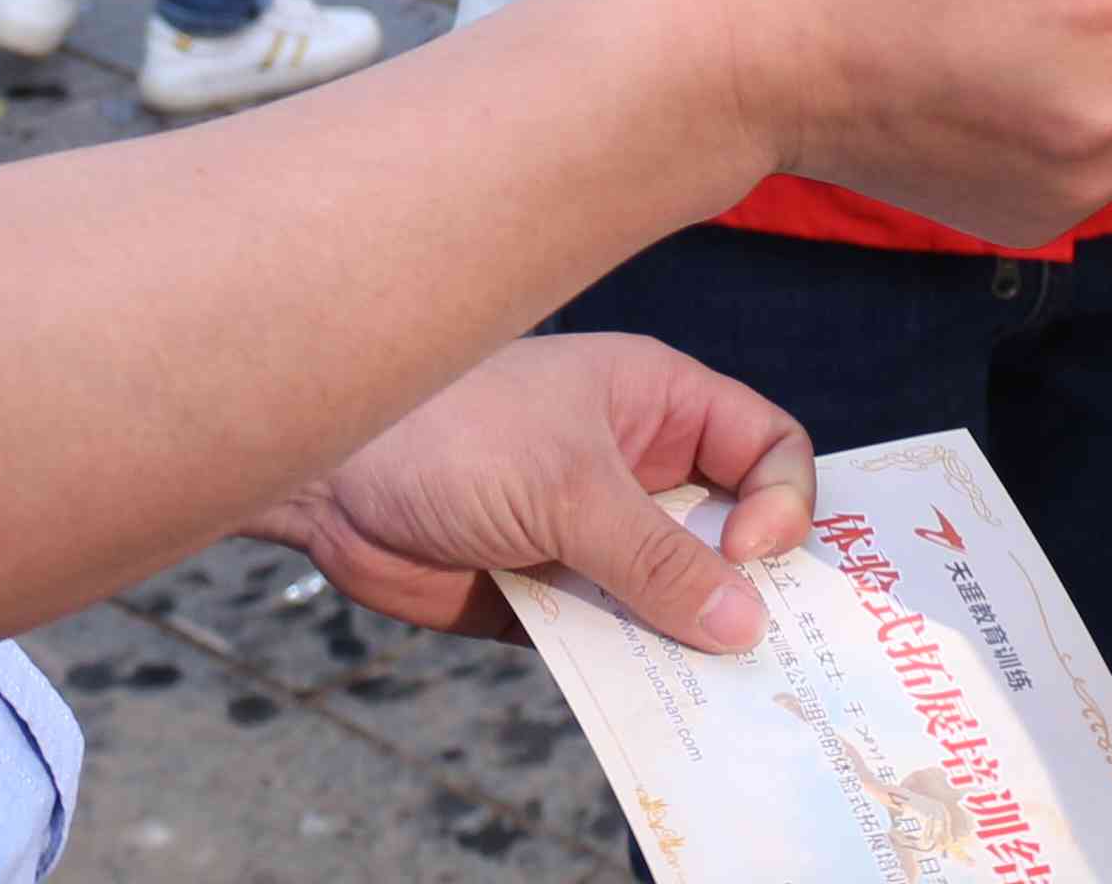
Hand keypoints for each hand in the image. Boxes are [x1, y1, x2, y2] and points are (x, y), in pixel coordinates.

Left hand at [251, 334, 812, 651]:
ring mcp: (600, 534)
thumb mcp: (566, 487)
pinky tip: (657, 707)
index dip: (779, 501)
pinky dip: (642, 670)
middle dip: (757, 586)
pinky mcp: (560, 595)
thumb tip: (745, 625)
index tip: (752, 554)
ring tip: (723, 693)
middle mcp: (640, 469)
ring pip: (682, 594)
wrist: (332, 482)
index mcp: (658, 405)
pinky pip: (624, 638)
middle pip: (735, 530)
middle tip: (776, 651)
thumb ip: (655, 559)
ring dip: (699, 639)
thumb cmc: (450, 437)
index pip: (765, 446)